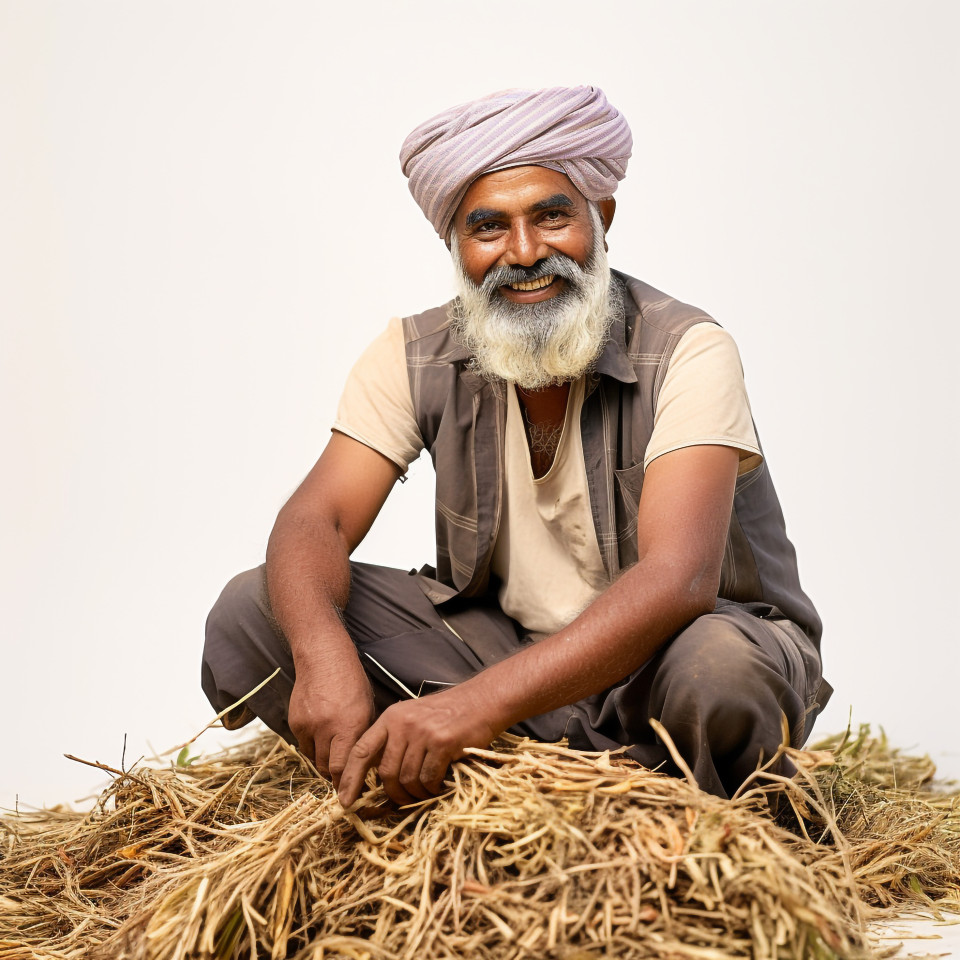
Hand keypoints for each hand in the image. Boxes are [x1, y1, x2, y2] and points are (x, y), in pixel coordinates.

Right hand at [287, 657, 374, 787]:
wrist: (323, 657)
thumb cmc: (351, 681)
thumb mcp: (366, 708)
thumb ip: (362, 736)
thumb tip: (365, 764)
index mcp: (350, 724)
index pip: (344, 767)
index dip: (348, 784)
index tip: (352, 793)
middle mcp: (327, 727)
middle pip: (327, 768)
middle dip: (336, 777)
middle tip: (343, 780)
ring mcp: (308, 725)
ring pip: (314, 758)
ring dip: (324, 762)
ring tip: (334, 757)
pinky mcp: (295, 722)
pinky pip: (303, 745)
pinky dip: (313, 747)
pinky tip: (322, 737)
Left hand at [337, 689, 498, 807]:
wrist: (482, 701)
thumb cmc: (448, 714)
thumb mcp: (413, 718)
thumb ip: (394, 741)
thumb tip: (377, 777)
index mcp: (391, 718)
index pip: (361, 750)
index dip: (350, 778)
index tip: (346, 800)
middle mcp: (402, 724)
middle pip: (386, 773)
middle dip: (394, 793)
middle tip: (405, 800)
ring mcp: (422, 733)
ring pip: (408, 779)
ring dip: (416, 793)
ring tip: (427, 792)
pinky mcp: (443, 743)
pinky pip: (429, 778)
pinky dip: (433, 788)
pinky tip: (441, 784)